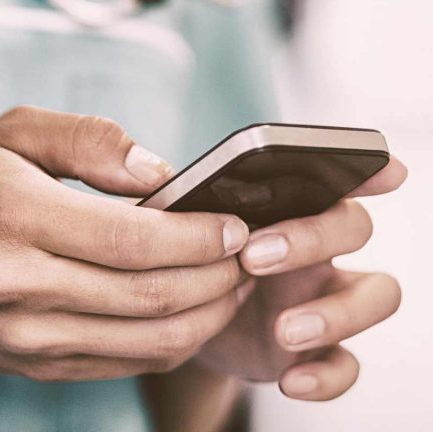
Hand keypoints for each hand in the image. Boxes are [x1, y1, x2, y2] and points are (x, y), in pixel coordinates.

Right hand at [0, 107, 254, 381]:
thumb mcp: (4, 135)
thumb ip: (86, 137)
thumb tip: (160, 172)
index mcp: (9, 213)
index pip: (131, 237)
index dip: (199, 235)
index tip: (236, 223)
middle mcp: (14, 283)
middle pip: (149, 295)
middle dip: (218, 277)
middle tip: (251, 254)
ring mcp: (24, 336)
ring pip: (148, 339)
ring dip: (208, 315)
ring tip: (233, 284)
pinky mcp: (35, 366)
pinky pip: (126, 362)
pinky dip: (174, 341)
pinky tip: (192, 312)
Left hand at [196, 158, 406, 399]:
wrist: (177, 326)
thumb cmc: (185, 263)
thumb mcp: (178, 233)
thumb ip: (182, 208)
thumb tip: (163, 185)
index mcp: (285, 208)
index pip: (334, 179)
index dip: (367, 171)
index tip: (388, 171)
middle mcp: (317, 249)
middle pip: (353, 226)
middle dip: (310, 238)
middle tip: (253, 259)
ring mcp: (325, 300)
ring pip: (377, 294)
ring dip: (337, 313)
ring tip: (283, 330)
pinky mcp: (318, 351)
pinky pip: (347, 364)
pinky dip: (326, 377)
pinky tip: (292, 380)